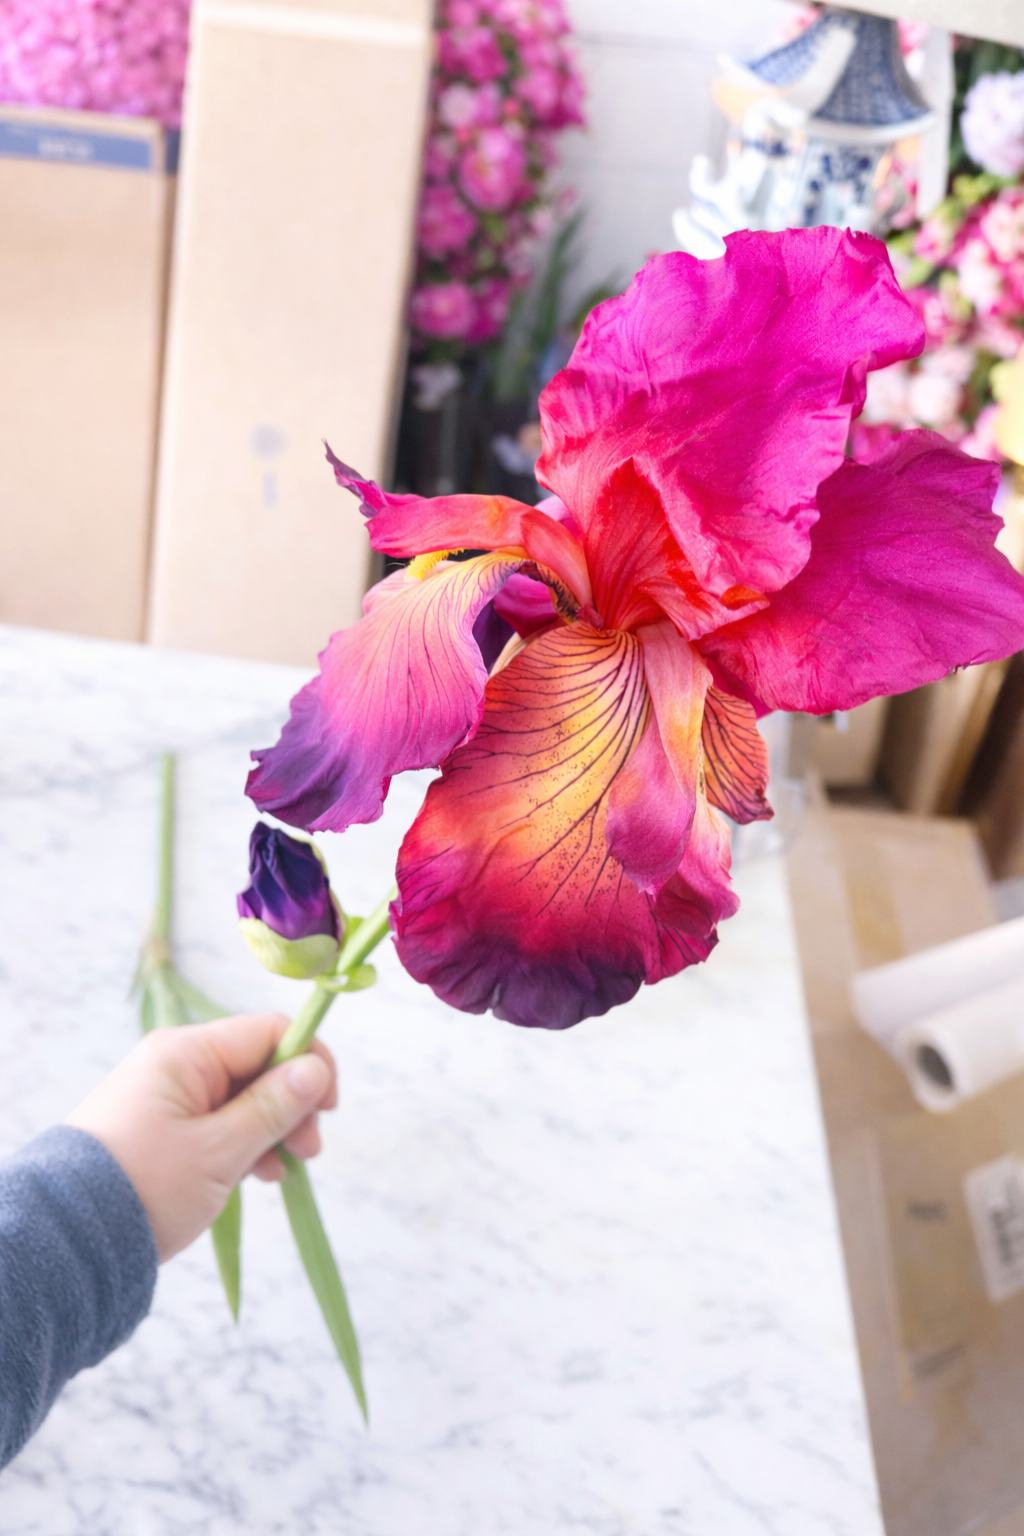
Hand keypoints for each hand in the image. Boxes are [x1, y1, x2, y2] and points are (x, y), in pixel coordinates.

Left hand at [66, 1014, 336, 1261]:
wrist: (70, 1240)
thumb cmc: (146, 1186)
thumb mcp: (220, 1149)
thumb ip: (273, 1106)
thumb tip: (314, 1070)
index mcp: (186, 1053)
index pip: (268, 1032)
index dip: (308, 1062)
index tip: (329, 1107)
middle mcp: (176, 1065)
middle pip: (258, 1066)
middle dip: (293, 1104)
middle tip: (309, 1151)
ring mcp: (169, 1098)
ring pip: (242, 1098)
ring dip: (272, 1129)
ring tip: (282, 1171)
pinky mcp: (164, 1130)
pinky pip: (220, 1123)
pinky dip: (245, 1144)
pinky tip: (257, 1175)